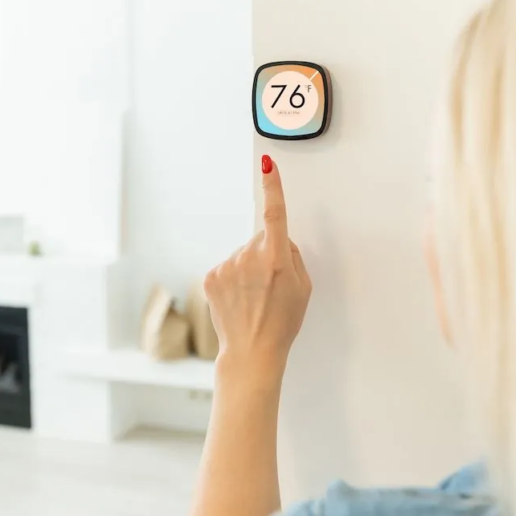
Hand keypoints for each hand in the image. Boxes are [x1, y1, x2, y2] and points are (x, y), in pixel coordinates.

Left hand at [203, 155, 311, 380]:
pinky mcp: (212, 277)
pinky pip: (227, 268)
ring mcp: (228, 266)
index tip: (268, 164)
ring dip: (249, 269)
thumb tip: (281, 241)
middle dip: (266, 254)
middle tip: (271, 286)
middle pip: (260, 241)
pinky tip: (239, 300)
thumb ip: (294, 257)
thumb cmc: (282, 322)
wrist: (251, 351)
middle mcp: (249, 258)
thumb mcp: (304, 288)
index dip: (273, 186)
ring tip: (254, 298)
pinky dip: (233, 280)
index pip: (275, 213)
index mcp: (277, 258)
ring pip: (242, 255)